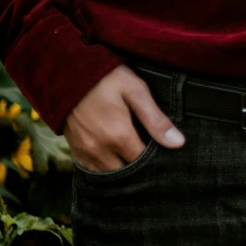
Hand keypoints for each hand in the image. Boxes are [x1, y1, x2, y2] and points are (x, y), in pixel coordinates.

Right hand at [64, 65, 185, 172]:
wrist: (67, 70)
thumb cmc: (105, 78)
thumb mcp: (136, 91)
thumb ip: (156, 119)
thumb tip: (178, 143)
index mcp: (119, 136)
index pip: (144, 164)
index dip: (156, 162)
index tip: (164, 155)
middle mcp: (100, 149)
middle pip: (126, 172)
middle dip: (139, 169)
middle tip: (151, 158)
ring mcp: (85, 151)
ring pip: (109, 174)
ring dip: (122, 170)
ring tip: (134, 157)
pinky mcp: (75, 149)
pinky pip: (92, 170)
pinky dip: (104, 168)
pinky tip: (115, 157)